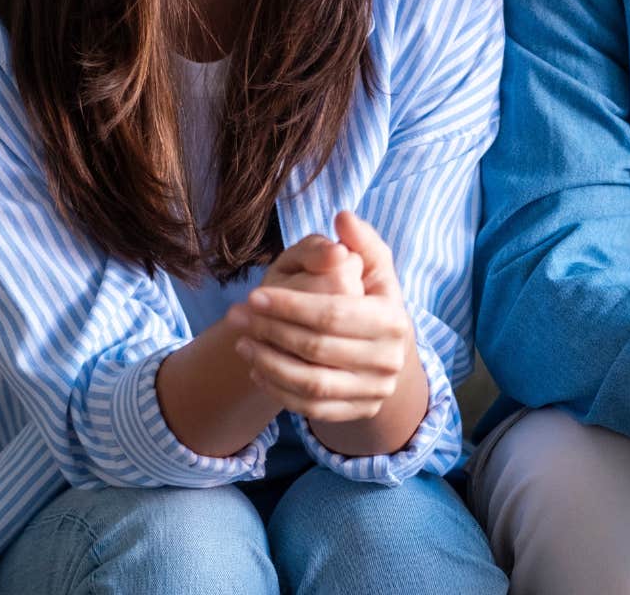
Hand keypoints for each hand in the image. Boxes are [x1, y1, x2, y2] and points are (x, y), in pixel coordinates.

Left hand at [229, 212, 415, 423]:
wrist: (384, 349)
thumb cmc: (369, 297)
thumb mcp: (370, 265)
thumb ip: (359, 240)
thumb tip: (343, 218)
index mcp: (394, 318)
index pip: (333, 314)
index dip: (290, 306)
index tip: (253, 295)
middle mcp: (389, 359)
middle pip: (317, 349)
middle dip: (270, 330)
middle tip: (235, 315)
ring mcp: (376, 390)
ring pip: (311, 384)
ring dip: (268, 363)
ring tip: (241, 341)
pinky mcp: (359, 412)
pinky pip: (311, 409)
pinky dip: (278, 390)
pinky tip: (256, 368)